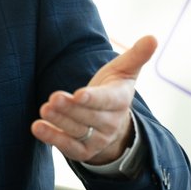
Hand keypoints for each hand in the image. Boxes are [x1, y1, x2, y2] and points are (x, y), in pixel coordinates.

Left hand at [31, 35, 156, 164]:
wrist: (112, 122)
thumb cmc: (113, 89)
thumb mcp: (124, 71)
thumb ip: (136, 55)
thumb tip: (153, 37)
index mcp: (120, 101)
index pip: (107, 101)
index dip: (92, 99)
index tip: (78, 94)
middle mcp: (111, 122)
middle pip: (88, 116)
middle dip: (70, 108)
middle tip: (52, 98)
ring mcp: (98, 139)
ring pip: (77, 131)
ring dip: (59, 122)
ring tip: (44, 109)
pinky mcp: (84, 151)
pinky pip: (69, 148)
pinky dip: (52, 138)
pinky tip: (37, 127)